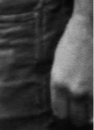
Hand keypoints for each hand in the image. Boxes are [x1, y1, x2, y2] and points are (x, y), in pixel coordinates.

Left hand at [51, 11, 93, 125]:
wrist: (89, 29)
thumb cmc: (72, 43)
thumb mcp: (59, 64)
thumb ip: (61, 86)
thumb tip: (66, 105)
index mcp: (58, 83)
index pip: (60, 113)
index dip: (66, 112)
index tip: (70, 110)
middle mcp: (74, 90)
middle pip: (77, 119)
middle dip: (79, 117)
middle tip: (83, 111)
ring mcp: (91, 91)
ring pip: (92, 119)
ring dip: (92, 115)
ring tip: (90, 105)